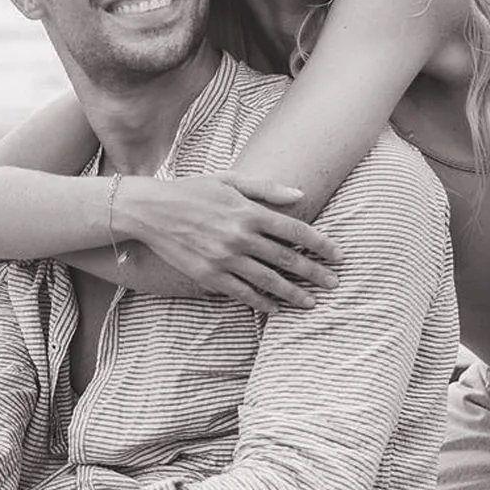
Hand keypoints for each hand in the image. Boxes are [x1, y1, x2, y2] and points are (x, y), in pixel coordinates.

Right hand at [118, 173, 340, 312]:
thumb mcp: (229, 180)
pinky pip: (241, 293)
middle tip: (334, 284)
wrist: (150, 211)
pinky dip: (261, 302)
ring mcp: (224, 258)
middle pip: (287, 259)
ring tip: (311, 303)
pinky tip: (275, 308)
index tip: (338, 256)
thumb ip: (266, 188)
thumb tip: (300, 194)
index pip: (295, 230)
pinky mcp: (209, 275)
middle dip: (315, 274)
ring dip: (293, 294)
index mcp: (248, 211)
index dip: (321, 244)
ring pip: (268, 281)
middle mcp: (240, 236)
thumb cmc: (191, 191)